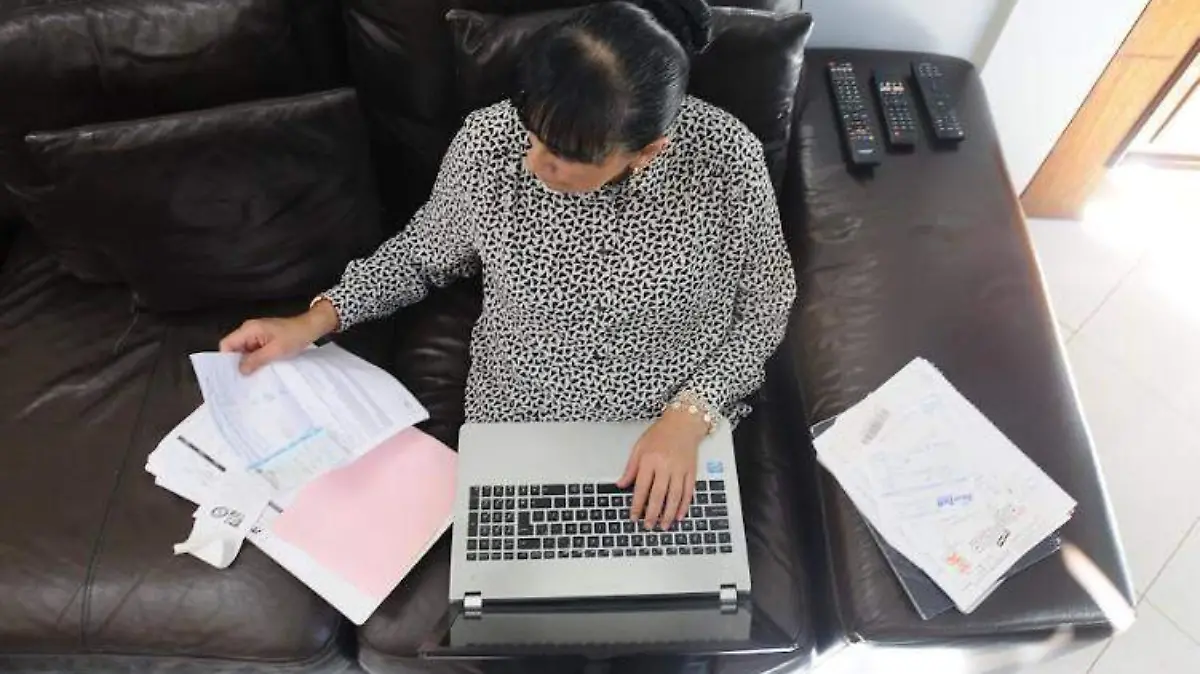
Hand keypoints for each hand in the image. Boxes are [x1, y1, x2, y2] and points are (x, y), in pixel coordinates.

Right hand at [219, 301, 338, 374]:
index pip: (227, 344)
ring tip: (250, 378)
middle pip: (234, 349)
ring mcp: (257, 335)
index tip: (230, 374)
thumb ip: (256, 360)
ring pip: (244, 351)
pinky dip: (256, 360)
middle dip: (237, 363)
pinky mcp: (264, 340)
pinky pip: (254, 351)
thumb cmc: (294, 336)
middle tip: (240, 380)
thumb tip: (240, 371)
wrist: (311, 328)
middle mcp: (249, 331)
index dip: (226, 359)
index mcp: (248, 330)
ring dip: (248, 363)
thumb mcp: (275, 351)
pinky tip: (259, 371)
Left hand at [618, 409, 707, 529]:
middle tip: (648, 526)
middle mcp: (666, 465)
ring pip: (675, 496)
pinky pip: (688, 491)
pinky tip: (679, 515)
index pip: (642, 487)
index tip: (633, 516)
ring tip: (663, 525)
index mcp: (650, 460)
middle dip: (652, 513)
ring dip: (669, 513)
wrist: (683, 423)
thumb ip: (630, 468)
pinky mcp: (692, 471)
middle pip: (658, 495)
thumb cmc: (660, 434)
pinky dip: (684, 505)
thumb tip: (621, 485)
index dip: (637, 505)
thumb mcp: (639, 447)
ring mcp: (680, 469)